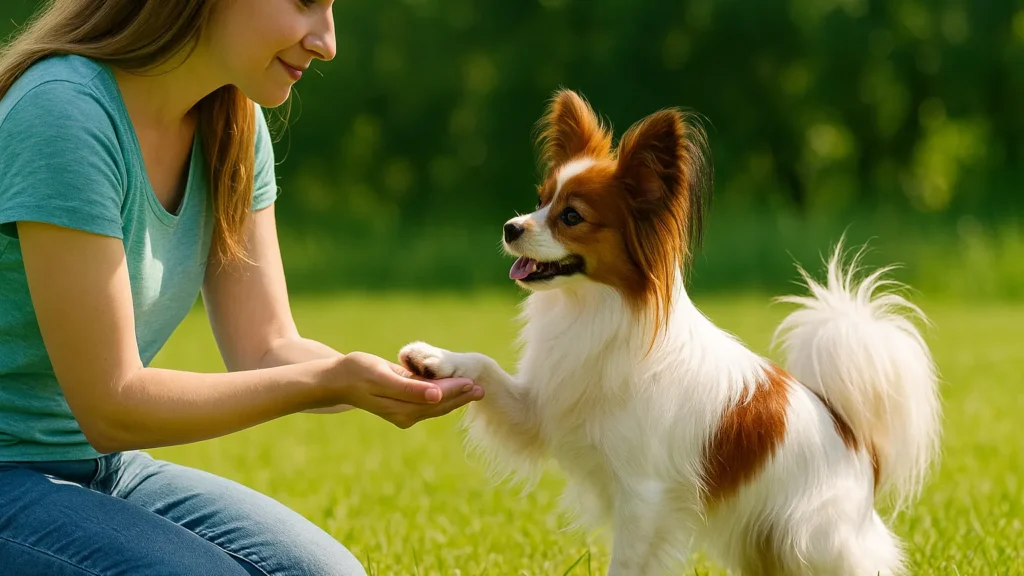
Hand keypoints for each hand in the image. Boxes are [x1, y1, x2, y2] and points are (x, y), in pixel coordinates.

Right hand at [326, 351, 482, 428]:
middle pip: (439, 406)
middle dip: (460, 397)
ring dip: (454, 399)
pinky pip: (426, 405)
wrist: (337, 380)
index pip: (437, 400)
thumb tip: (437, 397)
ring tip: (473, 390)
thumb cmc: (358, 372)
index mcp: (402, 408)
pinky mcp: (401, 408)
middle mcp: (404, 415)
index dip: (456, 391)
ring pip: (435, 407)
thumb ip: (411, 388)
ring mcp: (402, 414)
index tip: (473, 382)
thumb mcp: (383, 376)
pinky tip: (453, 391)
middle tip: (482, 388)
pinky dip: (441, 398)